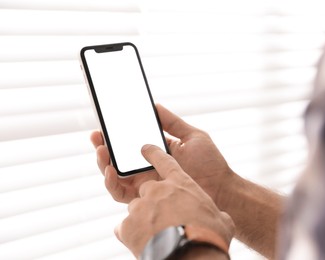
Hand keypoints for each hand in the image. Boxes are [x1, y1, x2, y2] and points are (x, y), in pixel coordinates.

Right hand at [91, 104, 234, 205]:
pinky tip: (111, 170)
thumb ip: (172, 122)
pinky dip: (112, 183)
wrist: (221, 188)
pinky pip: (121, 194)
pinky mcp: (145, 199)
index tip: (105, 122)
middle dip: (103, 147)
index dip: (115, 134)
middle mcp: (147, 168)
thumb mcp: (191, 136)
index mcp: (156, 152)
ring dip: (103, 164)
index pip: (130, 143)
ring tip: (102, 151)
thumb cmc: (210, 163)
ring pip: (114, 176)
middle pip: (117, 159)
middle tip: (97, 136)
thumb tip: (154, 104)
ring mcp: (145, 184)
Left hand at [115, 144, 234, 256]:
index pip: (164, 160)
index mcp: (180, 183)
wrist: (192, 256)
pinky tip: (145, 244)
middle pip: (147, 189)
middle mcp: (157, 190)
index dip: (153, 154)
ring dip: (143, 220)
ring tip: (157, 235)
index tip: (144, 149)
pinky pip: (124, 228)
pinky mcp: (127, 226)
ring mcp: (140, 206)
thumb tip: (221, 217)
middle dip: (152, 201)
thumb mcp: (220, 219)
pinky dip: (132, 235)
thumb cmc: (209, 236)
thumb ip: (214, 212)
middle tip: (163, 218)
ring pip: (136, 209)